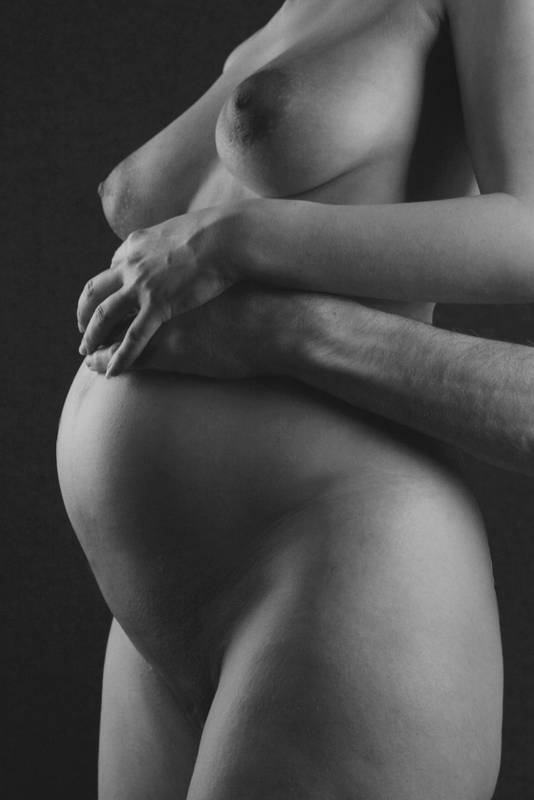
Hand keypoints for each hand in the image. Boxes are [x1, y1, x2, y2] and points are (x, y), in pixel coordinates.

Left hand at [76, 206, 239, 376]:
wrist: (227, 236)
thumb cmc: (217, 232)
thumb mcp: (183, 229)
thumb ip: (170, 243)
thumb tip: (176, 248)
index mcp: (136, 244)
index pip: (114, 267)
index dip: (111, 287)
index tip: (113, 299)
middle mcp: (131, 265)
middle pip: (95, 291)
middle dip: (85, 312)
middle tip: (82, 329)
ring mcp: (142, 286)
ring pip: (105, 315)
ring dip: (92, 335)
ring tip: (87, 352)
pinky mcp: (158, 305)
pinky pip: (133, 336)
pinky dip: (120, 356)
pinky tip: (112, 372)